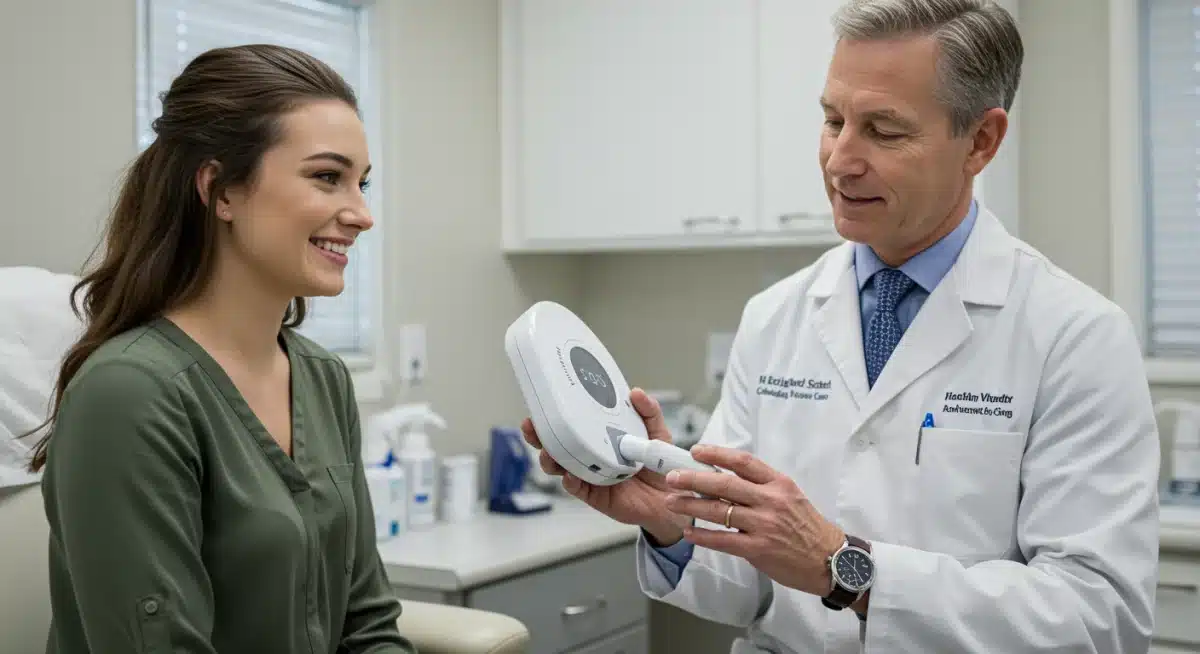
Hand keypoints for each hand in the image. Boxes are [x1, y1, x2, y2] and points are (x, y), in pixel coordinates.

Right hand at [520, 388, 690, 545]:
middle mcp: (592, 455)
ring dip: (551, 459)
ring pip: (561, 467)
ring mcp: (591, 475)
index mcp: (601, 437)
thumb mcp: (657, 432)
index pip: (574, 424)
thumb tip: (637, 393)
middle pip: (557, 445)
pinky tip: (569, 475)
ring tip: (549, 452)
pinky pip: (578, 488)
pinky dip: (571, 482)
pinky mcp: (595, 495)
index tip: (543, 402)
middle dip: (539, 436)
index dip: (556, 415)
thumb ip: (649, 412)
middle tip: (532, 427)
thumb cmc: (659, 465)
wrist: (673, 496)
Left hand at [661, 444, 845, 598]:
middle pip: (725, 483)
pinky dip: (704, 537)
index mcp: (779, 483)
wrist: (831, 559)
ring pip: (719, 511)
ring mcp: (764, 525)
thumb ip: (763, 487)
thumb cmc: (808, 527)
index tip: (696, 451)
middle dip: (694, 478)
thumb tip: (726, 478)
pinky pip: (724, 540)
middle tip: (672, 477)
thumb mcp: (791, 496)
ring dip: (691, 506)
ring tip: (672, 502)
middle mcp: (771, 500)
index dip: (717, 454)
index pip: (743, 462)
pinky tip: (689, 533)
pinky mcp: (759, 549)